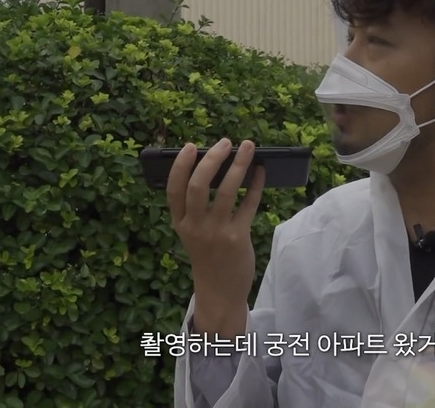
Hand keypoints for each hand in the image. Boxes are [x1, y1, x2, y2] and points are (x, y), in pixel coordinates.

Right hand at [166, 138, 264, 338]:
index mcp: (180, 223)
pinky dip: (255, 185)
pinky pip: (249, 205)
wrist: (219, 291)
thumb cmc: (207, 254)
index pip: (174, 189)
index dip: (181, 165)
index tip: (190, 146)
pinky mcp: (238, 238)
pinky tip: (260, 172)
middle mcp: (195, 227)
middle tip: (225, 142)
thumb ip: (196, 206)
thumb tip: (214, 166)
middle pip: (199, 185)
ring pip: (226, 191)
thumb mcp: (192, 232)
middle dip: (212, 159)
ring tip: (248, 147)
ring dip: (239, 165)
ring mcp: (216, 233)